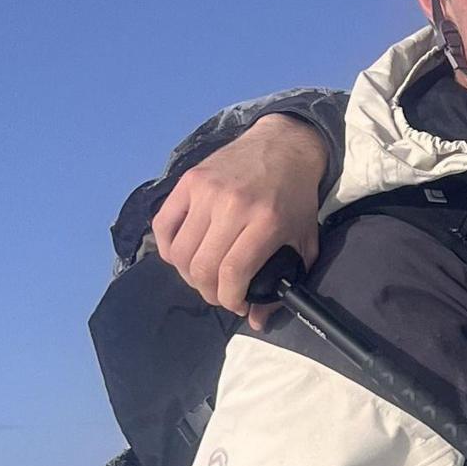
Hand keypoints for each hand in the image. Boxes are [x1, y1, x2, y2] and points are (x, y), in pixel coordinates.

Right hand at [153, 112, 328, 329]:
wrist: (284, 146)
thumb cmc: (296, 197)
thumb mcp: (303, 240)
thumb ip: (286, 280)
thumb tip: (257, 319)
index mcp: (265, 222)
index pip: (231, 274)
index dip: (230, 299)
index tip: (237, 303)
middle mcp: (232, 206)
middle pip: (202, 267)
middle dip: (208, 292)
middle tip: (219, 293)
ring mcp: (206, 191)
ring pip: (179, 252)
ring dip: (188, 274)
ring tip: (203, 275)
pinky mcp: (188, 181)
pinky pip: (163, 225)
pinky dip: (168, 248)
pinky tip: (184, 254)